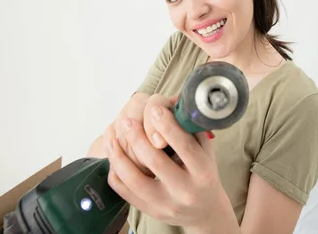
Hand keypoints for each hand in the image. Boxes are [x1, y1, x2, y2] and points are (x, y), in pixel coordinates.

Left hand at [106, 103, 226, 228]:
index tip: (154, 108)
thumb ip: (191, 130)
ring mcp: (166, 204)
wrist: (205, 211)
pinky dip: (115, 171)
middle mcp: (185, 190)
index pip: (184, 147)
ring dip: (119, 154)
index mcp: (203, 172)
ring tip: (111, 136)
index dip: (167, 126)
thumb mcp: (206, 151)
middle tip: (126, 120)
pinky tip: (113, 155)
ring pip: (134, 179)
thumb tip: (172, 104)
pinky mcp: (150, 211)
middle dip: (137, 136)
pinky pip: (125, 192)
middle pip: (155, 161)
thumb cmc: (204, 174)